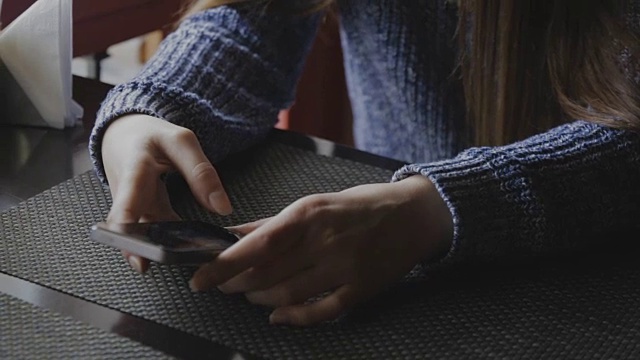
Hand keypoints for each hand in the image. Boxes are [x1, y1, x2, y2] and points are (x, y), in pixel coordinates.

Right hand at [102, 114, 232, 271]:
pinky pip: (154, 233)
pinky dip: (170, 242)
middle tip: (153, 267)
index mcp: (134, 170)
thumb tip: (222, 208)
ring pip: (142, 236)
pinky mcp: (141, 216)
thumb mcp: (182, 142)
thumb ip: (201, 173)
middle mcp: (126, 195)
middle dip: (139, 251)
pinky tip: (192, 250)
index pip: (126, 203)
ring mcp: (132, 208)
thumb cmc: (152, 137)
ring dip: (158, 250)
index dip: (127, 230)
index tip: (137, 251)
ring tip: (185, 261)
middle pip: (127, 230)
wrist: (124, 135)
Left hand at [190, 175, 452, 325]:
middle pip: (267, 273)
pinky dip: (294, 317)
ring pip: (288, 294)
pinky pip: (320, 311)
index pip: (256, 244)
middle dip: (235, 283)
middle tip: (220, 286)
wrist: (414, 215)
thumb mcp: (317, 203)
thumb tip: (235, 234)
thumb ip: (275, 222)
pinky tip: (278, 316)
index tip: (199, 277)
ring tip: (247, 295)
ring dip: (259, 298)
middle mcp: (324, 241)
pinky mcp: (360, 289)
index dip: (223, 264)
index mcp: (309, 214)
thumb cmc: (361, 205)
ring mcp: (344, 267)